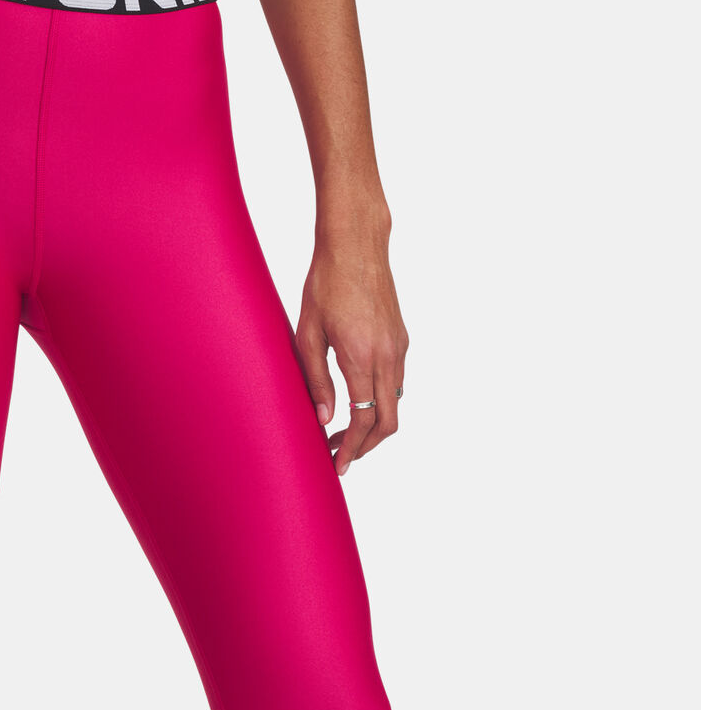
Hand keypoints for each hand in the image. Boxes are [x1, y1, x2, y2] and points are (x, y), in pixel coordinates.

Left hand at [295, 241, 408, 476]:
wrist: (357, 244)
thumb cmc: (325, 283)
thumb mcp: (307, 333)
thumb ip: (316, 379)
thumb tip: (324, 419)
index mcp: (361, 357)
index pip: (363, 420)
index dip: (350, 449)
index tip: (336, 465)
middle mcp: (388, 355)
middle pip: (387, 422)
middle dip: (365, 448)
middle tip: (340, 458)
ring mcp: (399, 347)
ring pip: (394, 404)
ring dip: (372, 427)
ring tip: (343, 434)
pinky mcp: (402, 338)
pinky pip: (396, 383)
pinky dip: (380, 403)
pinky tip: (356, 404)